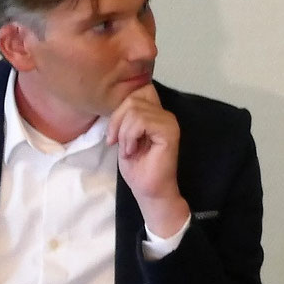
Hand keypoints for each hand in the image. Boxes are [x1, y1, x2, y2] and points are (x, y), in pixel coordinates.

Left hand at [110, 86, 187, 236]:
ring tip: (128, 150)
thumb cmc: (137, 168)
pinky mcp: (169, 132)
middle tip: (116, 143)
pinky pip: (142, 121)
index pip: (137, 91)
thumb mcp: (124, 137)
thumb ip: (125, 118)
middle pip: (133, 99)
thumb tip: (117, 103)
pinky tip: (132, 151)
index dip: (120, 110)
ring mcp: (169, 122)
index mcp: (156, 113)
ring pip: (135, 110)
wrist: (148, 191)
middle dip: (117, 121)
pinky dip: (130, 137)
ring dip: (123, 132)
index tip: (113, 135)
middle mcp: (165, 114)